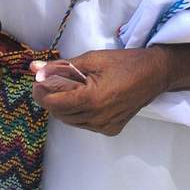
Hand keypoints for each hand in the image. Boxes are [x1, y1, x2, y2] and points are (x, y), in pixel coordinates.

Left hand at [29, 47, 168, 135]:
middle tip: (53, 81)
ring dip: (64, 106)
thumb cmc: (124, 63)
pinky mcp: (111, 130)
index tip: (38, 81)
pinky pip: (84, 124)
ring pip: (70, 121)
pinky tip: (86, 98)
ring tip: (72, 88)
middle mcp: (97, 118)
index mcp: (91, 99)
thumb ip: (61, 67)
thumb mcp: (91, 59)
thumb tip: (34, 70)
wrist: (155, 74)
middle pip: (59, 113)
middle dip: (51, 98)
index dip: (41, 92)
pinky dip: (78, 113)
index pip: (53, 103)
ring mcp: (104, 127)